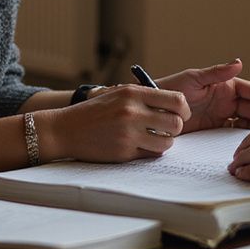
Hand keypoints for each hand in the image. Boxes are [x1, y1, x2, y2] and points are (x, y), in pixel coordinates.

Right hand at [37, 84, 189, 161]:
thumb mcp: (119, 94)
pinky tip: (140, 146)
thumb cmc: (95, 110)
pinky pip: (150, 155)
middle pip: (176, 124)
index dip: (183, 109)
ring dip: (164, 142)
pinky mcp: (124, 152)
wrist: (66, 129)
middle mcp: (133, 112)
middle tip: (168, 129)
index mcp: (133, 93)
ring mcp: (128, 134)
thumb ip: (145, 96)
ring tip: (155, 138)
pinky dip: (149, 151)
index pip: (176, 100)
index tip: (181, 114)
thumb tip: (175, 104)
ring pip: (166, 143)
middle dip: (175, 128)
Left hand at [155, 58, 249, 132]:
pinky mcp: (215, 129)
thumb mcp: (194, 79)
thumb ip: (217, 72)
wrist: (154, 110)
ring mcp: (222, 115)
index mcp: (227, 85)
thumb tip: (239, 62)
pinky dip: (244, 137)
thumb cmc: (171, 89)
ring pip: (248, 121)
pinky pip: (235, 133)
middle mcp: (227, 99)